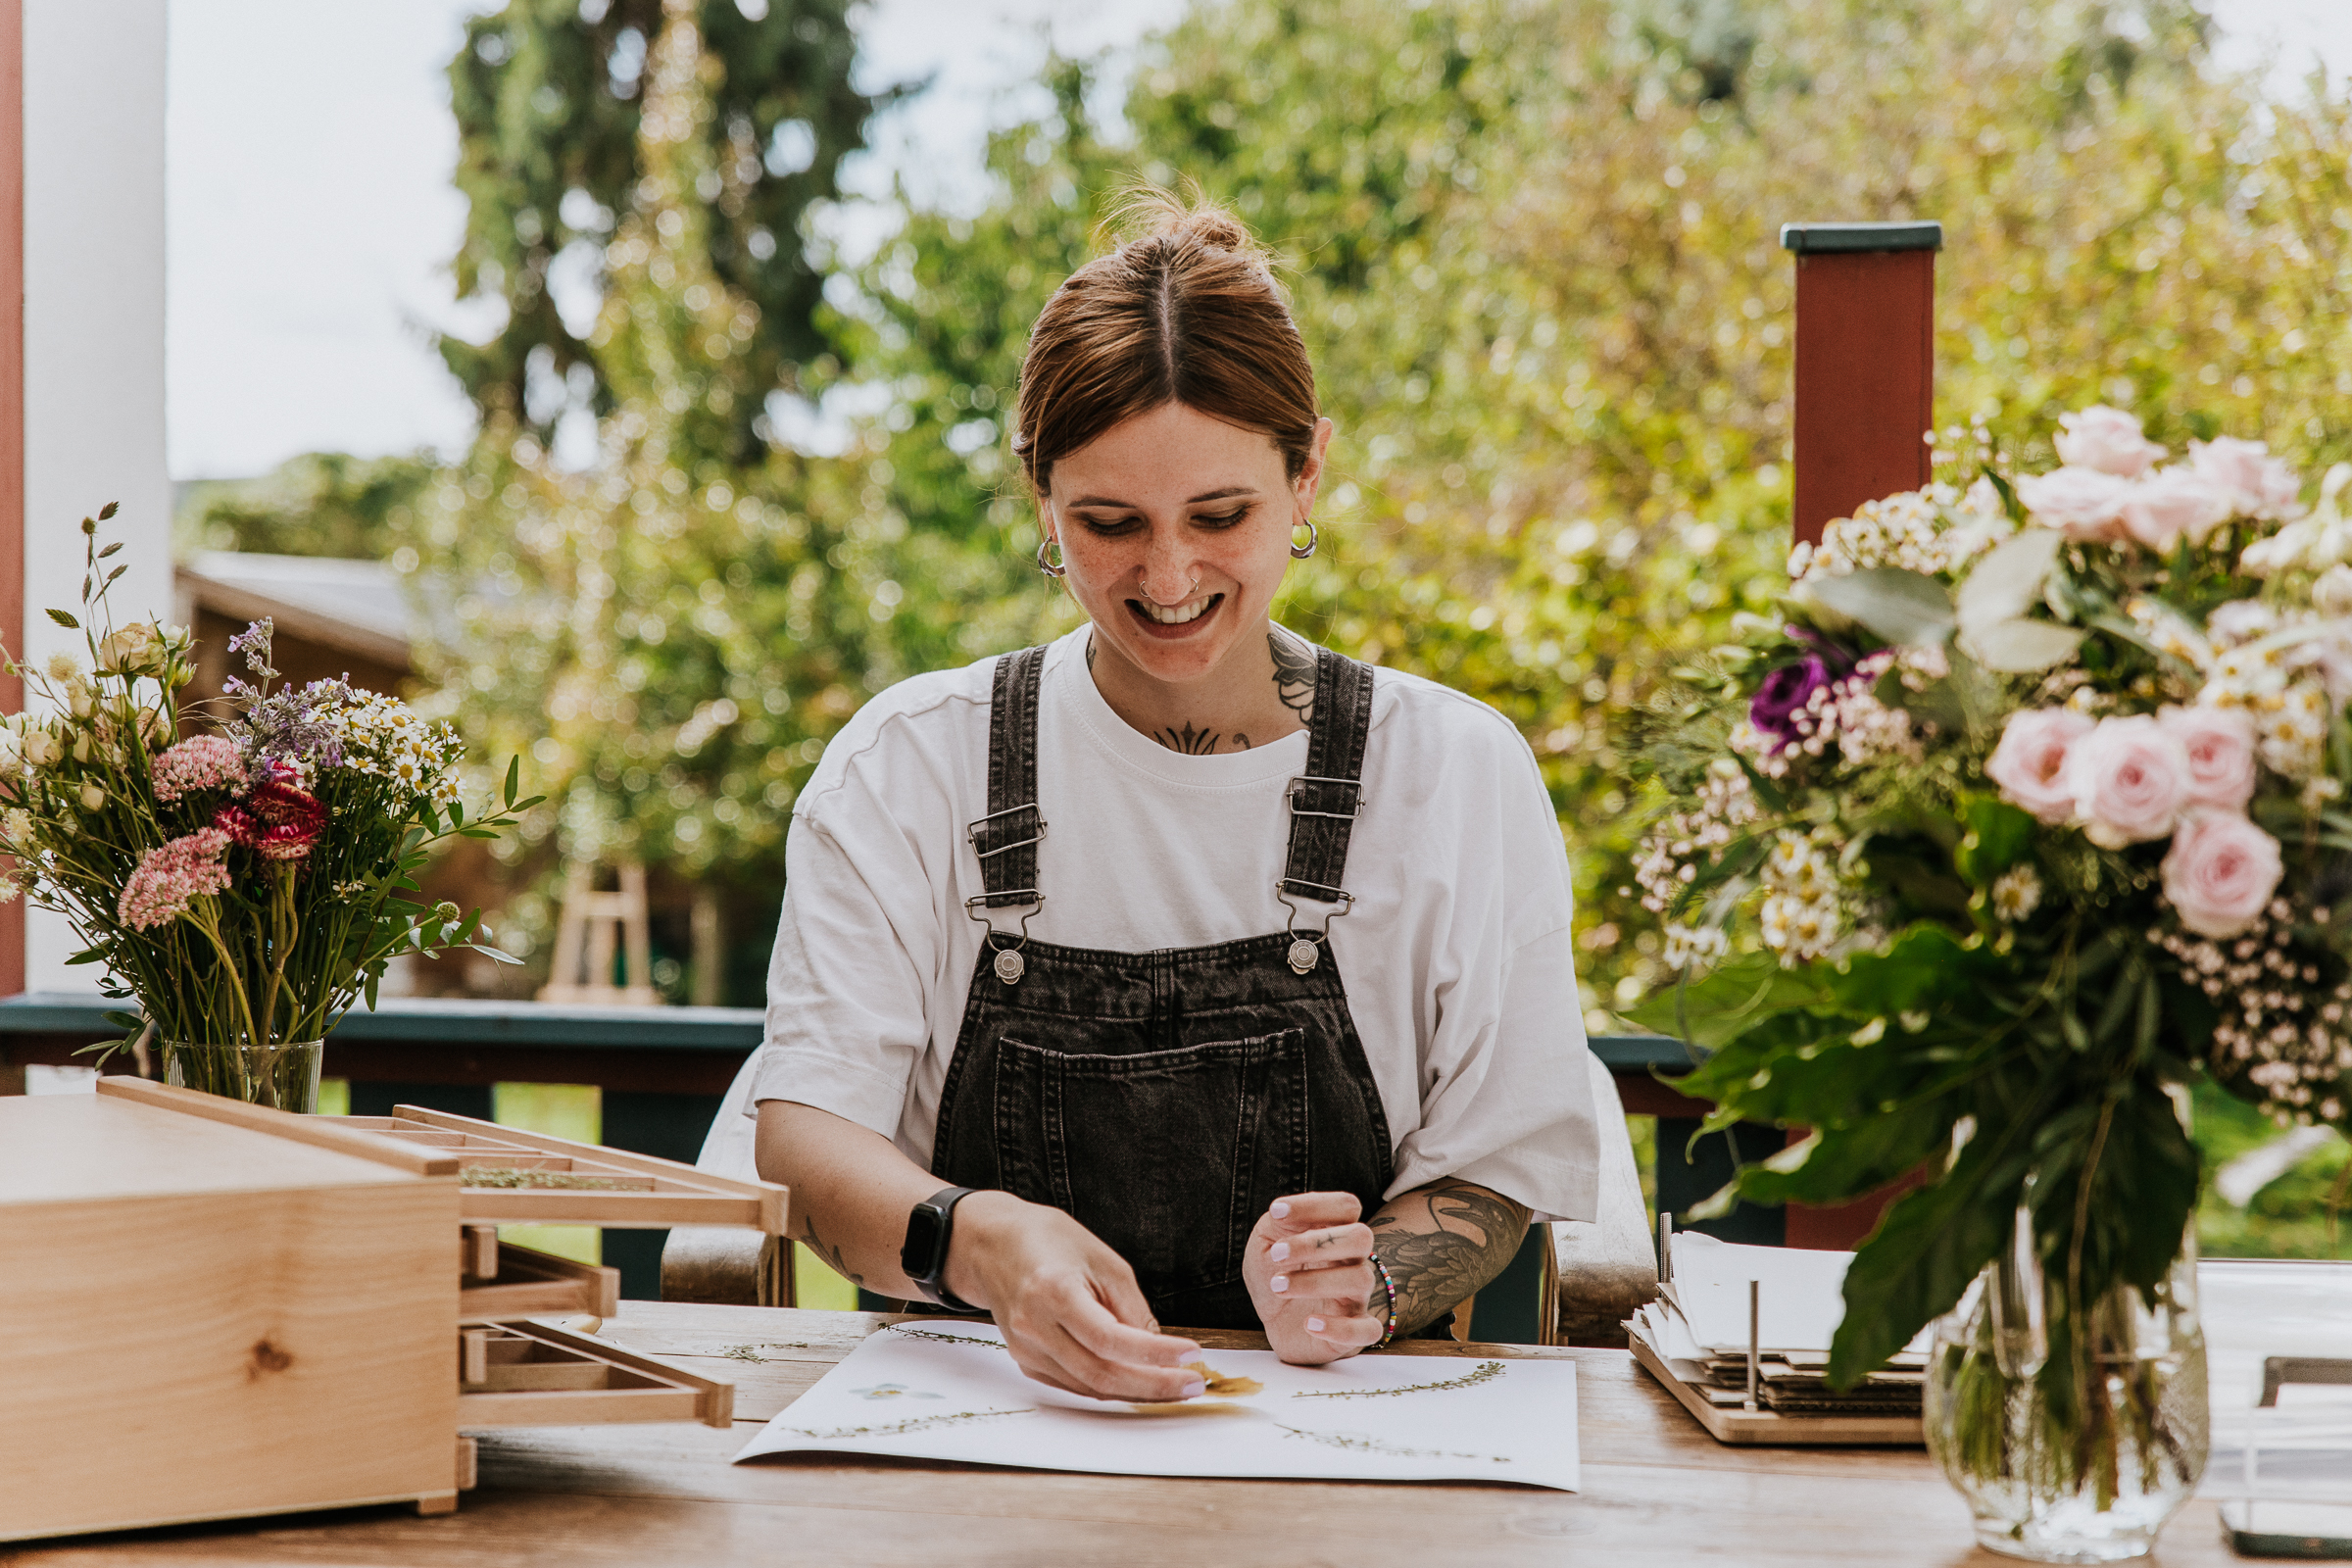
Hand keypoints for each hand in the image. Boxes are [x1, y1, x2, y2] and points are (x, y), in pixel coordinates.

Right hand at [946, 1191, 1206, 1402]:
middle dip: (1154, 1385)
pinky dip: (1110, 1387)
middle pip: (1101, 1374)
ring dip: (1137, 1392)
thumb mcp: (1102, 1258)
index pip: (1110, 1339)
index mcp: (1053, 1291)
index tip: (1191, 1354)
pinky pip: (1075, 1383)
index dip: (1154, 1354)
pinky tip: (1140, 1381)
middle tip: (1193, 1382)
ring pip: (1089, 1387)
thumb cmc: (1048, 1240)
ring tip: (1176, 1385)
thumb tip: (1159, 1348)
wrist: (992, 1245)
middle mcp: (1034, 1327)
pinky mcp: (1026, 1360)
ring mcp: (1026, 1349)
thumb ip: (1130, 1306)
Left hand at [1242, 1191, 1383, 1363]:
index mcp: (1335, 1233)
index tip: (1276, 1213)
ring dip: (1313, 1282)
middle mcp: (1352, 1261)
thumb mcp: (1266, 1241)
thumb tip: (1281, 1211)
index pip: (1347, 1205)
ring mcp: (1356, 1296)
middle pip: (1361, 1237)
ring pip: (1360, 1280)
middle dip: (1316, 1243)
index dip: (1316, 1205)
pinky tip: (1310, 1324)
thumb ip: (1277, 1223)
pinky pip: (1368, 1330)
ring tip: (1278, 1286)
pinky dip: (1340, 1327)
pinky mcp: (1354, 1332)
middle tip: (1277, 1255)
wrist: (1274, 1319)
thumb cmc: (1274, 1272)